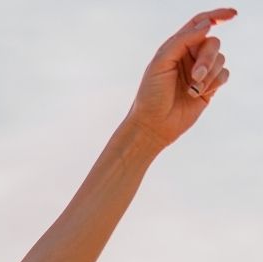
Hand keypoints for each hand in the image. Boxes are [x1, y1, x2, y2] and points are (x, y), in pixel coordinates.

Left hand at [126, 7, 236, 149]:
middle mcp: (189, 56)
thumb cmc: (151, 94)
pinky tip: (198, 93)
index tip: (233, 15)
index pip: (199, 24)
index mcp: (175, 47)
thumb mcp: (161, 63)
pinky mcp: (210, 86)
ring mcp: (200, 71)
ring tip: (192, 89)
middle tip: (196, 75)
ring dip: (209, 74)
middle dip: (207, 58)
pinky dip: (214, 83)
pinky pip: (224, 74)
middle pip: (213, 43)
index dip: (217, 16)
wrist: (154, 124)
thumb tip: (207, 25)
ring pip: (220, 59)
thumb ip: (182, 41)